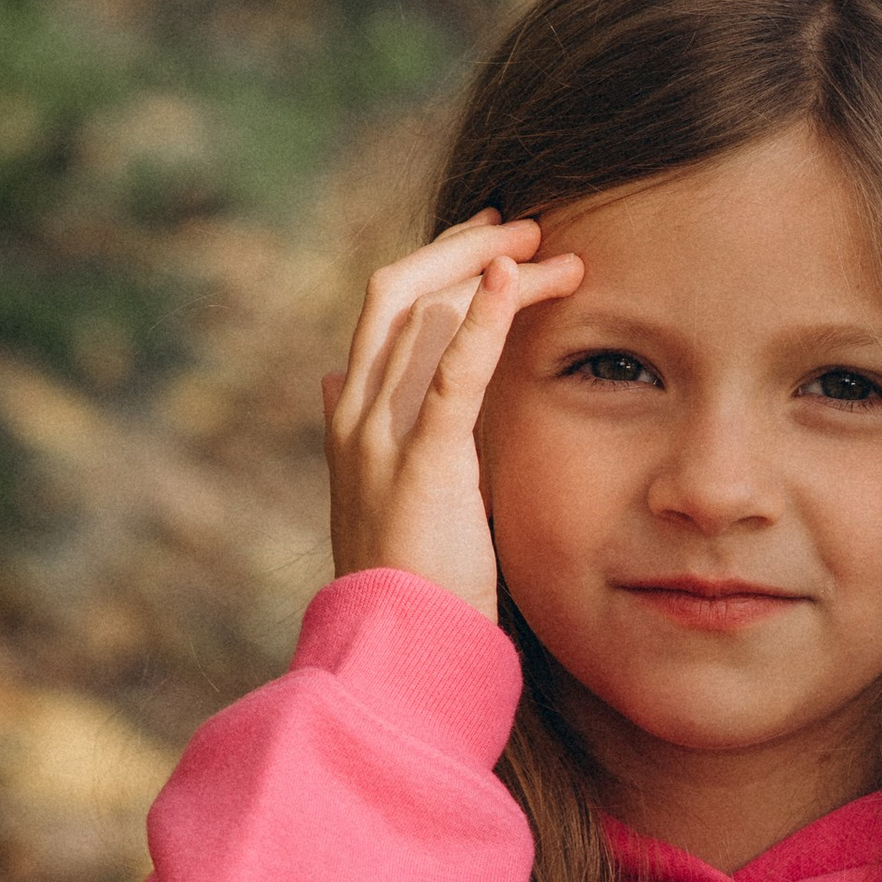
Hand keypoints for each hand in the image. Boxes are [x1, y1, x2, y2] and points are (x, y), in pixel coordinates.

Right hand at [321, 213, 581, 616]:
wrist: (394, 652)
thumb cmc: (403, 585)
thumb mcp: (373, 495)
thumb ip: (360, 432)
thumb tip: (329, 377)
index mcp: (351, 419)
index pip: (386, 313)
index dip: (438, 267)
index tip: (493, 246)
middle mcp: (357, 415)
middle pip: (396, 293)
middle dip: (460, 249)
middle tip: (526, 228)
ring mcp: (382, 437)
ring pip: (423, 315)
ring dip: (489, 273)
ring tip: (552, 252)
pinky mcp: (425, 464)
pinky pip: (452, 373)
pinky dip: (484, 318)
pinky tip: (514, 279)